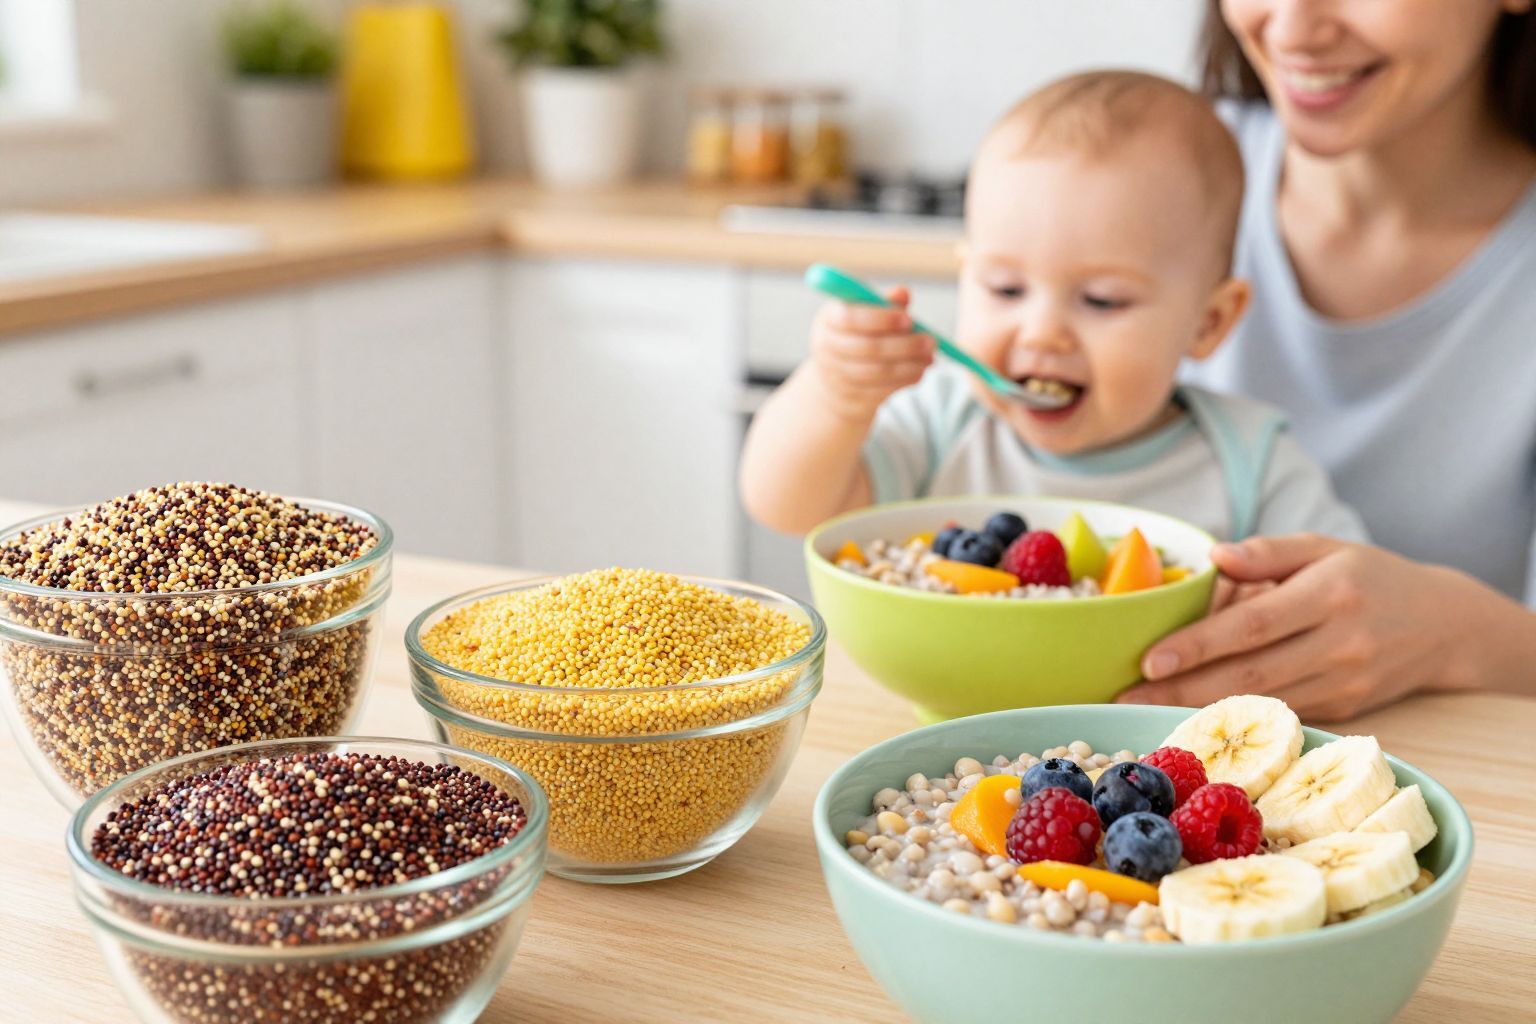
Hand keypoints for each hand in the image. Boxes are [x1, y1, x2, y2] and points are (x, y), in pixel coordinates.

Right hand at [809, 287, 934, 423]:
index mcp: (828, 321)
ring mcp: (837, 377)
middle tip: (931, 341)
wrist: (836, 382)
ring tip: (930, 357)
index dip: (880, 319)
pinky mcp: (851, 399)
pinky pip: (882, 391)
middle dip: (905, 344)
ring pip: (878, 372)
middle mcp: (826, 349)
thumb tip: (902, 292)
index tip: (909, 318)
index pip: (849, 318)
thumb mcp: (865, 315)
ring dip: (910, 365)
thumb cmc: (858, 337)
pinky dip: (905, 380)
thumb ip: (884, 303)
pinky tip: (920, 371)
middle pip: (868, 347)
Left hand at [1116, 533, 1481, 720]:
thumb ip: (1267, 552)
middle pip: (1250, 675)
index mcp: (1331, 594)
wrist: (1444, 627)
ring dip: (1199, 713)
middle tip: (1122, 699)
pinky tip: (1190, 722)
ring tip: (1142, 712)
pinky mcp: (1343, 711)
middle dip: (1182, 689)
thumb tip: (1211, 559)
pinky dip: (1234, 723)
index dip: (1199, 645)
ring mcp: (1344, 685)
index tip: (1149, 659)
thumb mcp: (1324, 547)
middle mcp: (1340, 645)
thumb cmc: (1369, 577)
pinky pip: (1280, 718)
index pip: (1253, 625)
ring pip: (1262, 704)